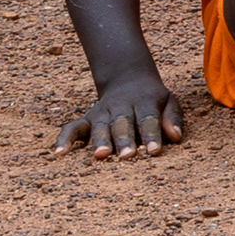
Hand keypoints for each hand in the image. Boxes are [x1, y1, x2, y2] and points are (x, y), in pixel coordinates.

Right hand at [58, 71, 183, 158]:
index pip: (148, 119)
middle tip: (127, 156)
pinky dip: (64, 139)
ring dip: (99, 141)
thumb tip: (175, 137)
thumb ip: (172, 118)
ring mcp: (101, 112)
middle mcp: (120, 107)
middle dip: (124, 140)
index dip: (152, 135)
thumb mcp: (168, 101)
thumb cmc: (152, 99)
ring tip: (100, 156)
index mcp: (144, 102)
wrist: (128, 79)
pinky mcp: (86, 118)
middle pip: (122, 123)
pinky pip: (72, 127)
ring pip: (100, 126)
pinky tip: (59, 154)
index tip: (154, 151)